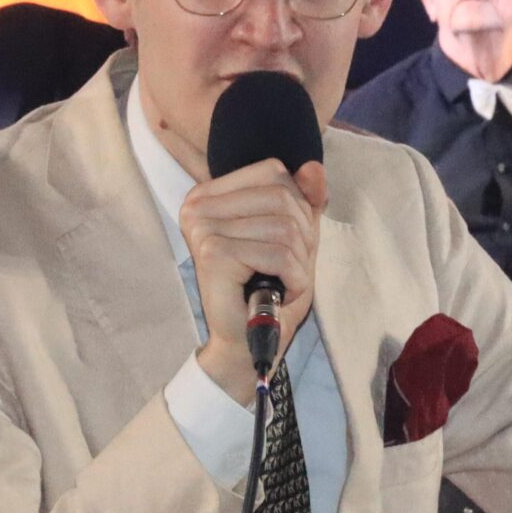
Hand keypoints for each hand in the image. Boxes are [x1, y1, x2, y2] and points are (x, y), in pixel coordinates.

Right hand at [178, 158, 327, 405]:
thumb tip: (314, 168)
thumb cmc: (269, 290)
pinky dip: (294, 278)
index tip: (286, 243)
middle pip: (282, 196)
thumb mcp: (295, 235)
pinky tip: (281, 294)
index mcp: (209, 194)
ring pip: (284, 226)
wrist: (248, 343)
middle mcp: (197, 205)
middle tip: (288, 269)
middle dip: (302, 237)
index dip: (298, 206)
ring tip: (284, 283)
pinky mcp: (212, 253)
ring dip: (299, 262)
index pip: (274, 172)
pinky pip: (279, 253)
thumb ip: (305, 198)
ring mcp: (201, 228)